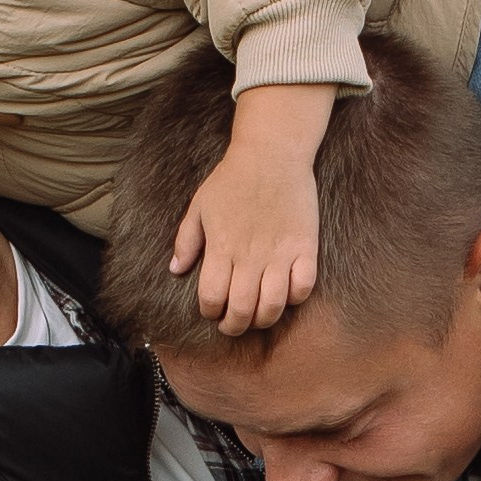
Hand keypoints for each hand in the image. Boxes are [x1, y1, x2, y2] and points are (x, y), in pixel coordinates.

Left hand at [170, 83, 331, 334]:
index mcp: (221, 247)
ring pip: (272, 306)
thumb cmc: (232, 179)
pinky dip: (295, 298)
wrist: (272, 154)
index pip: (212, 298)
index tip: (211, 310)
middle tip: (232, 324)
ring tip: (257, 316)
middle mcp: (250, 256)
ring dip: (263, 319)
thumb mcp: (199, 206)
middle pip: (241, 310)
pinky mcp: (305, 247)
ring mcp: (280, 254)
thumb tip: (175, 270)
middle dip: (234, 326)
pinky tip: (286, 293)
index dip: (210, 312)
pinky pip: (304, 287)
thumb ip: (186, 241)